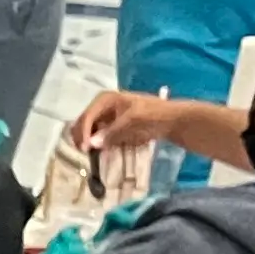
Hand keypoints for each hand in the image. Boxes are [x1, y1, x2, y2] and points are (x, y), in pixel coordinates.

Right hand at [70, 87, 185, 154]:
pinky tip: (100, 151)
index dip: (84, 133)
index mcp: (105, 99)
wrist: (171, 120)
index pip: (87, 116)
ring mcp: (106, 116)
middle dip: (82, 137)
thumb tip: (92, 144)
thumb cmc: (153, 116)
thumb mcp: (133, 121)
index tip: (86, 150)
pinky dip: (96, 144)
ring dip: (87, 142)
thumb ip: (112, 132)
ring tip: (92, 154)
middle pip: (83, 122)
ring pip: (87, 130)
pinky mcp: (111, 126)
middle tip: (86, 154)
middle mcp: (101, 106)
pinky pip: (98, 136)